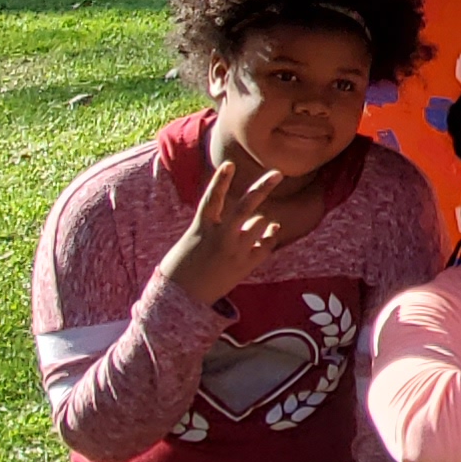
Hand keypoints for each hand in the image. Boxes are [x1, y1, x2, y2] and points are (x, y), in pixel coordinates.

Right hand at [158, 147, 300, 304]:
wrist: (182, 298)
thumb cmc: (184, 265)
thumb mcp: (195, 239)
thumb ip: (220, 226)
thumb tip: (252, 219)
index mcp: (201, 228)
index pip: (212, 198)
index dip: (221, 181)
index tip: (229, 164)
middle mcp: (221, 237)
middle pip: (245, 207)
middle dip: (262, 188)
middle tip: (278, 173)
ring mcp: (235, 251)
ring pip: (260, 224)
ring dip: (261, 220)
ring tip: (252, 225)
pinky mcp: (246, 266)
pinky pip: (267, 244)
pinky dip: (270, 236)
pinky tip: (271, 231)